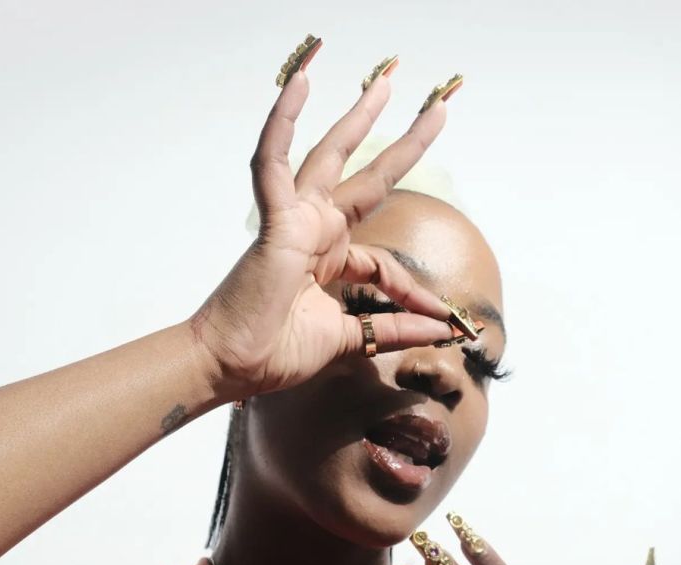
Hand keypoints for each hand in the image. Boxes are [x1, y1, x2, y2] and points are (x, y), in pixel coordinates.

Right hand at [190, 50, 456, 404]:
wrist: (235, 364)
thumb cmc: (276, 352)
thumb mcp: (351, 340)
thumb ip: (395, 330)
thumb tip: (444, 328)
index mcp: (329, 261)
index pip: (383, 262)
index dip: (415, 290)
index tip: (445, 319)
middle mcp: (316, 233)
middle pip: (367, 180)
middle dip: (404, 147)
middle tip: (438, 110)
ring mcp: (295, 222)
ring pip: (329, 156)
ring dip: (357, 119)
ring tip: (385, 84)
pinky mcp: (275, 221)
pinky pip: (273, 163)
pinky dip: (282, 124)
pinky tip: (299, 84)